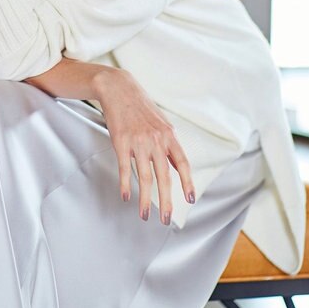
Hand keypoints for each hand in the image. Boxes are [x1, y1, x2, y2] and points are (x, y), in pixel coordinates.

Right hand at [94, 68, 194, 224]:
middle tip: (167, 219)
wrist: (118, 88)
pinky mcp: (121, 142)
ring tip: (145, 214)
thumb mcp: (160, 121)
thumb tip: (174, 164)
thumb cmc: (139, 106)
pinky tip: (125, 196)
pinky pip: (126, 169)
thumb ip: (167, 142)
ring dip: (146, 199)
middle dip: (167, 201)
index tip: (190, 199)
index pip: (182, 163)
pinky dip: (126, 185)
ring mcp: (138, 141)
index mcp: (168, 134)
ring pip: (145, 177)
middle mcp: (156, 139)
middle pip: (164, 176)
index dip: (187, 182)